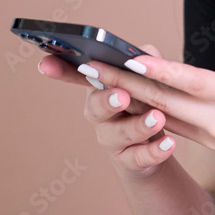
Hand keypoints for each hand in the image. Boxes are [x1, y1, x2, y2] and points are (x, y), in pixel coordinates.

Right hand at [38, 45, 176, 178]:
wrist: (154, 148)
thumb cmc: (145, 105)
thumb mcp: (146, 81)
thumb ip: (145, 63)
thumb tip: (143, 54)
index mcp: (102, 88)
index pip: (78, 76)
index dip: (61, 71)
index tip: (46, 64)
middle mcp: (100, 114)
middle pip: (96, 107)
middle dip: (107, 101)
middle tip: (122, 95)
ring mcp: (112, 139)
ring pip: (119, 134)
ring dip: (138, 126)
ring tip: (157, 119)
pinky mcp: (129, 160)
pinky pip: (139, 157)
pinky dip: (155, 151)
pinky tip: (168, 143)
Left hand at [79, 15, 214, 213]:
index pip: (194, 83)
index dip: (161, 70)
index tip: (131, 58)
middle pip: (164, 101)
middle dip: (124, 83)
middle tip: (89, 66)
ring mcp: (212, 137)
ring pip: (162, 114)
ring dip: (127, 98)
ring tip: (96, 79)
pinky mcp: (211, 144)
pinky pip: (172, 125)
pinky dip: (147, 110)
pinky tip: (129, 99)